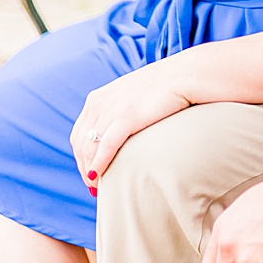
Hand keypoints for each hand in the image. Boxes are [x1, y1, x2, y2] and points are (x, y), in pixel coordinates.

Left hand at [70, 64, 190, 190]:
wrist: (184, 75)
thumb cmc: (162, 89)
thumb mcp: (130, 96)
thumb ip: (117, 111)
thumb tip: (115, 135)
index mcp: (97, 98)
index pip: (78, 135)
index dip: (82, 159)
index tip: (91, 174)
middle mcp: (99, 103)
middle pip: (81, 145)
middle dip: (85, 168)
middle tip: (95, 188)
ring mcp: (111, 109)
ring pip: (90, 148)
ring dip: (91, 171)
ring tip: (101, 188)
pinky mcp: (126, 116)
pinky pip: (105, 146)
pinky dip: (99, 164)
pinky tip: (100, 177)